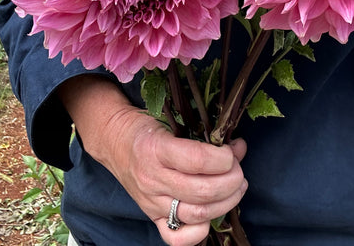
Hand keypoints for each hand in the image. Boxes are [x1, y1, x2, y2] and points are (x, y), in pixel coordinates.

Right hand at [59, 75, 247, 245]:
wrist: (114, 141)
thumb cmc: (147, 127)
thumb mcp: (172, 120)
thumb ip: (205, 135)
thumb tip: (239, 147)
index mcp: (156, 149)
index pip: (198, 160)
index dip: (224, 158)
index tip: (232, 151)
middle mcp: (153, 179)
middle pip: (203, 191)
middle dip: (232, 181)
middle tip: (238, 171)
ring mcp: (152, 202)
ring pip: (197, 214)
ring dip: (227, 202)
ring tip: (235, 188)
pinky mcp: (152, 217)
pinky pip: (177, 238)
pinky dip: (199, 232)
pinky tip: (210, 215)